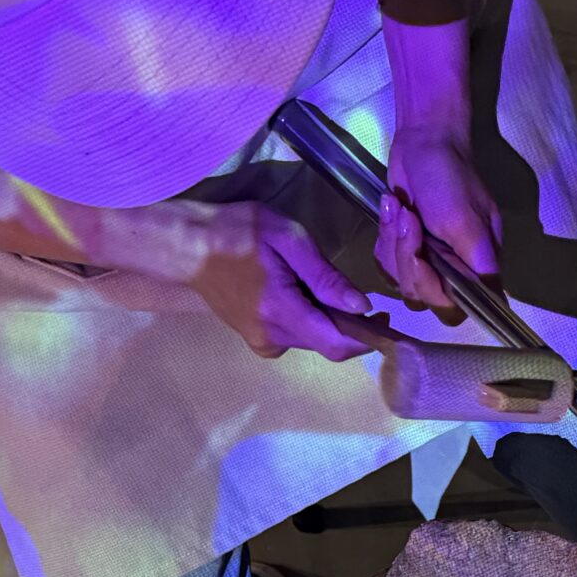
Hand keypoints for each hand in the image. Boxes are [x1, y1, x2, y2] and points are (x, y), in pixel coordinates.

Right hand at [186, 200, 432, 365]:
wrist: (186, 246)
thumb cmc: (237, 232)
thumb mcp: (288, 239)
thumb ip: (326, 276)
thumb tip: (361, 307)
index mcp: (282, 313)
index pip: (338, 344)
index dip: (369, 341)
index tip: (390, 328)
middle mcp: (272, 338)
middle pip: (328, 344)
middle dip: (352, 328)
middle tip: (368, 305)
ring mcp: (261, 342)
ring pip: (312, 341)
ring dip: (329, 324)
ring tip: (330, 293)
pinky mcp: (255, 339)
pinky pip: (294, 338)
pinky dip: (308, 323)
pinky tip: (301, 298)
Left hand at [378, 123, 501, 315]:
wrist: (424, 140)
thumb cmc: (449, 176)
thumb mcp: (464, 219)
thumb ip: (476, 262)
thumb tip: (495, 303)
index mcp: (478, 264)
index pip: (459, 305)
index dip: (434, 289)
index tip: (423, 258)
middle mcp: (455, 267)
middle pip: (422, 293)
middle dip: (407, 256)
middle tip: (409, 220)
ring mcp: (429, 258)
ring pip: (400, 278)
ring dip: (394, 242)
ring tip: (401, 208)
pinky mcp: (405, 247)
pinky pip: (387, 261)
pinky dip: (384, 235)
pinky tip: (393, 208)